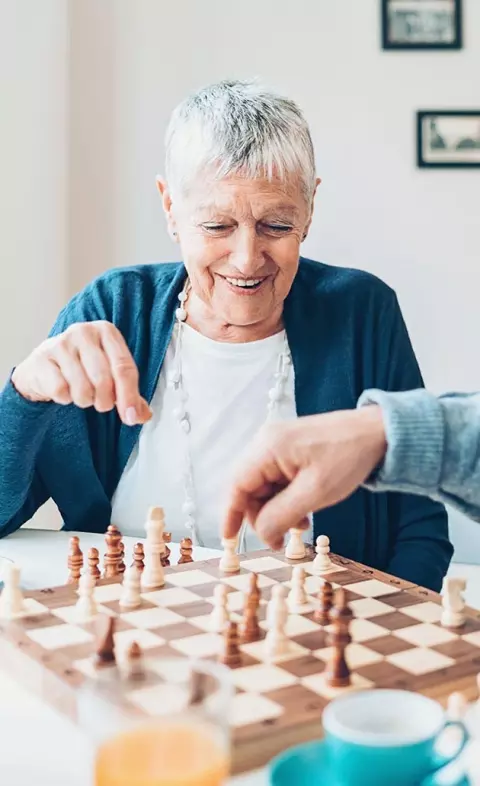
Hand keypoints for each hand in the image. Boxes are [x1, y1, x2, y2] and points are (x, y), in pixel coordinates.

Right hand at [11, 321, 150, 425]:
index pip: (124, 367)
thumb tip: (142, 415)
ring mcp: (60, 343)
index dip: (129, 396)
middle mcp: (84, 332)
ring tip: (82, 393)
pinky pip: (61, 391)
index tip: (130, 416)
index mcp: (106, 331)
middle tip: (102, 404)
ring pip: (82, 389)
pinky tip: (63, 389)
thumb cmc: (84, 368)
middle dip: (105, 401)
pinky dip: (65, 398)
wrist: (44, 366)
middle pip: (104, 380)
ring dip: (85, 401)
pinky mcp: (42, 358)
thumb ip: (130, 395)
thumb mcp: (110, 375)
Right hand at [223, 407, 386, 549]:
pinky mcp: (289, 449)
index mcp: (268, 447)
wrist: (378, 432)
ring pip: (263, 487)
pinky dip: (285, 498)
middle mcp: (266, 442)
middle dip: (263, 516)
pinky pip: (276, 479)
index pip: (237, 485)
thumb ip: (281, 515)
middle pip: (249, 488)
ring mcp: (277, 444)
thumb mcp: (315, 493)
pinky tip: (304, 508)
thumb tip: (261, 534)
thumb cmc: (348, 457)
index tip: (229, 540)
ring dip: (277, 509)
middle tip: (284, 538)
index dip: (231, 514)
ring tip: (302, 522)